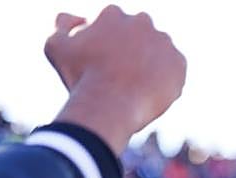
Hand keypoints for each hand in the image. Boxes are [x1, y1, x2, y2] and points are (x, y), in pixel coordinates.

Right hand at [46, 6, 185, 151]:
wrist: (109, 105)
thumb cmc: (80, 78)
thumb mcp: (56, 46)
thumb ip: (62, 25)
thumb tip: (77, 18)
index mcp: (114, 13)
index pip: (114, 25)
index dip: (108, 44)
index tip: (104, 63)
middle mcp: (142, 22)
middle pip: (138, 34)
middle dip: (132, 49)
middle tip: (123, 74)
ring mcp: (163, 42)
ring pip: (158, 50)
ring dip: (151, 63)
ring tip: (137, 85)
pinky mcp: (179, 64)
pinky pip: (175, 69)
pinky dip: (167, 78)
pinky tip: (151, 91)